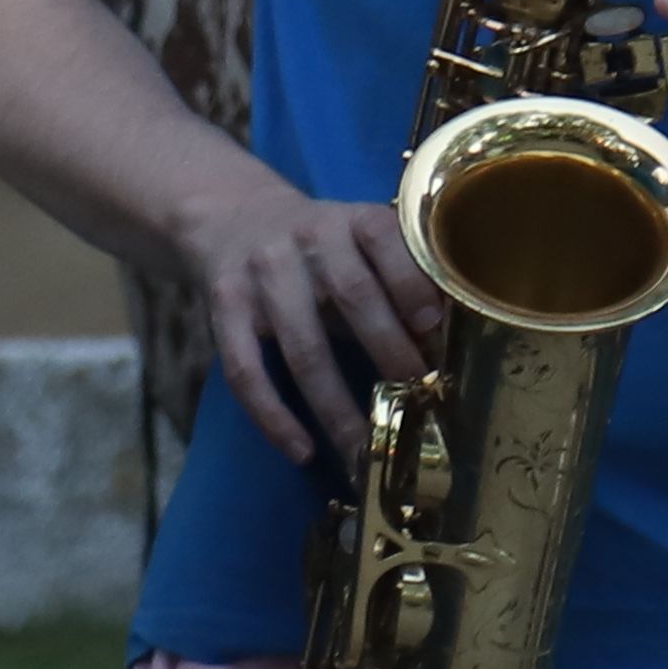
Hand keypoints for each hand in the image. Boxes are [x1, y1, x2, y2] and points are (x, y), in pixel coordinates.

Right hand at [178, 181, 435, 467]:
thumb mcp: (362, 246)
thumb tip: (442, 351)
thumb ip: (400, 285)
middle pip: (351, 296)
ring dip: (335, 407)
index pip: (384, 241)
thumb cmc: (322, 248)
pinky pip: (246, 370)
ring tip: (361, 450)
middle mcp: (308, 239)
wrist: (235, 218)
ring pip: (303, 348)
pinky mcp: (224, 307)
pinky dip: (273, 416)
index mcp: (352, 220)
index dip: (410, 283)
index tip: (434, 328)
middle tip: (416, 401)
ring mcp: (262, 274)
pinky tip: (302, 450)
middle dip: (388, 350)